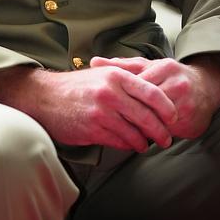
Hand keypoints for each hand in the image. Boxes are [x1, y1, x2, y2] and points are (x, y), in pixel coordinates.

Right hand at [0, 63, 176, 152]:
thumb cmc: (76, 86)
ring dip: (144, 141)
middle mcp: (111, 92)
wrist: (44, 96)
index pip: (152, 92)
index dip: (167, 107)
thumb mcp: (102, 74)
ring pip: (135, 132)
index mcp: (116, 75)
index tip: (174, 117)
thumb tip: (153, 92)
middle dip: (161, 130)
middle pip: (148, 116)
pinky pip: (120, 142)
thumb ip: (126, 79)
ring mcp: (102, 112)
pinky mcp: (93, 129)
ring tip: (146, 144)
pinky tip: (129, 144)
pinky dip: (128, 145)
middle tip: (167, 138)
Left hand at [90, 54, 219, 139]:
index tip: (106, 103)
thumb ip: (122, 66)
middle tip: (113, 120)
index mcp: (164, 68)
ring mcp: (187, 106)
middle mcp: (177, 85)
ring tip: (127, 131)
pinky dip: (155, 136)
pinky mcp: (193, 124)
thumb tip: (94, 61)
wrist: (207, 87)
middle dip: (130, 114)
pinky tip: (145, 138)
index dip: (121, 96)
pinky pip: (168, 134)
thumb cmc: (170, 76)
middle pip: (146, 105)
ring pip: (156, 122)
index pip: (136, 84)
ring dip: (142, 128)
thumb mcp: (148, 66)